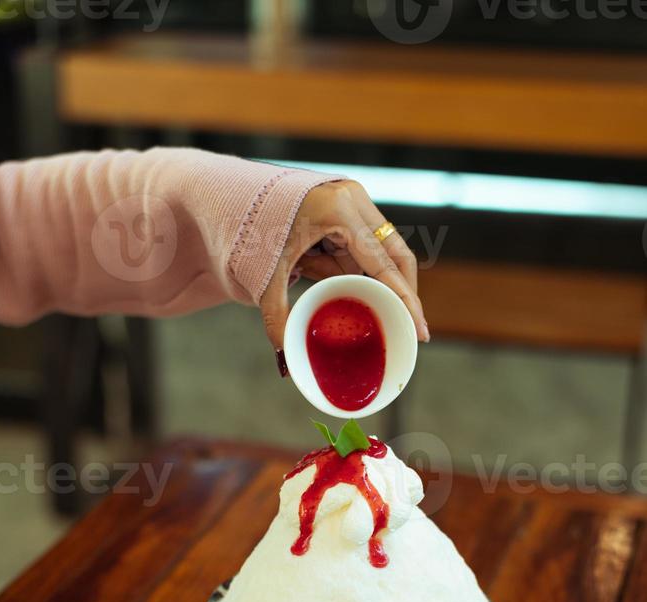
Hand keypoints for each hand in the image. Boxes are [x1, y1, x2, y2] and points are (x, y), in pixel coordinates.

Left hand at [259, 180, 428, 354]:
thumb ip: (277, 313)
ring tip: (321, 278)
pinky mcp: (348, 204)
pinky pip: (363, 245)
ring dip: (362, 278)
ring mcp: (353, 198)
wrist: (234, 195)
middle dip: (398, 292)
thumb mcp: (265, 273)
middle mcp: (352, 198)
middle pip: (395, 254)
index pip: (383, 262)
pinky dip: (354, 268)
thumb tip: (285, 352)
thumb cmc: (250, 227)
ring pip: (378, 251)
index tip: (420, 328)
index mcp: (336, 209)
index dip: (405, 300)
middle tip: (408, 326)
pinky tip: (336, 278)